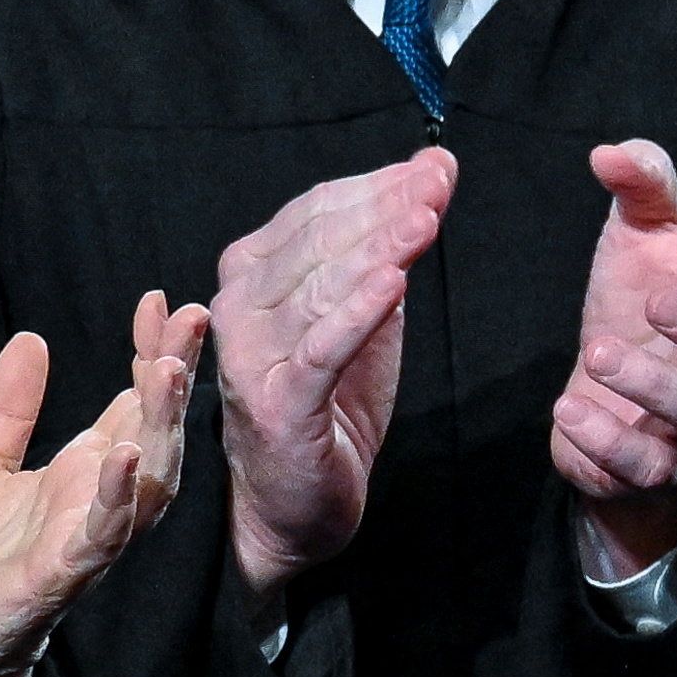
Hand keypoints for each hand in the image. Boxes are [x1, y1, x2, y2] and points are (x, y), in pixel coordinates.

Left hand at [0, 292, 205, 676]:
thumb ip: (9, 408)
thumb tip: (32, 338)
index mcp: (85, 475)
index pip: (135, 405)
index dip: (153, 353)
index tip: (162, 301)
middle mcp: (99, 503)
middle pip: (157, 431)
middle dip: (176, 376)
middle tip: (193, 317)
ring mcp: (85, 540)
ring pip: (146, 479)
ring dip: (159, 426)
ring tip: (166, 371)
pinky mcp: (59, 576)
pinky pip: (100, 535)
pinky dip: (117, 497)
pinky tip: (124, 456)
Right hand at [209, 151, 451, 596]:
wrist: (290, 507)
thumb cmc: (325, 404)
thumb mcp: (361, 317)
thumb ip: (386, 249)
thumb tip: (432, 172)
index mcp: (250, 276)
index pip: (314, 213)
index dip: (376, 186)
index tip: (435, 169)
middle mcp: (238, 307)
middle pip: (318, 242)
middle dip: (384, 208)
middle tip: (438, 185)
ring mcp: (252, 356)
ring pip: (321, 287)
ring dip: (379, 248)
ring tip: (427, 219)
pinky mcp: (276, 405)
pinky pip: (322, 350)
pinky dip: (357, 314)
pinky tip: (395, 284)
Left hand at [546, 141, 676, 576]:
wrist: (598, 388)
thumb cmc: (638, 302)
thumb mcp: (639, 235)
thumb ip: (641, 186)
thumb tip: (609, 152)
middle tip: (658, 304)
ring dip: (655, 386)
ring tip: (598, 352)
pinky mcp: (655, 469)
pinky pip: (648, 468)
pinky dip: (608, 443)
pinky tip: (567, 409)